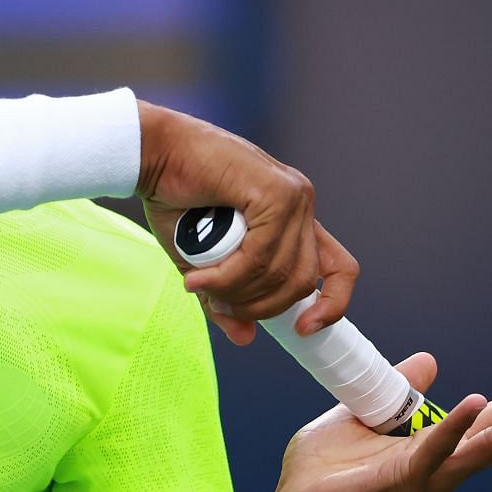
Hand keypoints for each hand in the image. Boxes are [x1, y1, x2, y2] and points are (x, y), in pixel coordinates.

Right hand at [134, 101, 357, 345]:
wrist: (152, 154)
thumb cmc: (175, 199)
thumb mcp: (203, 262)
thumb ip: (226, 296)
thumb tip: (245, 337)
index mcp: (293, 218)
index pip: (339, 268)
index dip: (331, 304)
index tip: (304, 329)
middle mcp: (300, 204)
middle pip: (304, 280)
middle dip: (261, 305)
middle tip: (221, 305)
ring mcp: (293, 195)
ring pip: (281, 271)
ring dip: (238, 291)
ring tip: (201, 288)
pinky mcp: (275, 191)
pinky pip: (261, 254)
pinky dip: (230, 274)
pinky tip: (202, 278)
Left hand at [256, 354, 491, 491]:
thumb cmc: (327, 470)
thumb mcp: (367, 414)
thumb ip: (400, 390)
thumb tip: (430, 362)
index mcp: (437, 446)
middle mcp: (441, 464)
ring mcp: (424, 475)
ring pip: (485, 445)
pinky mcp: (396, 479)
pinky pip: (431, 450)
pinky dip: (454, 426)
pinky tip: (474, 400)